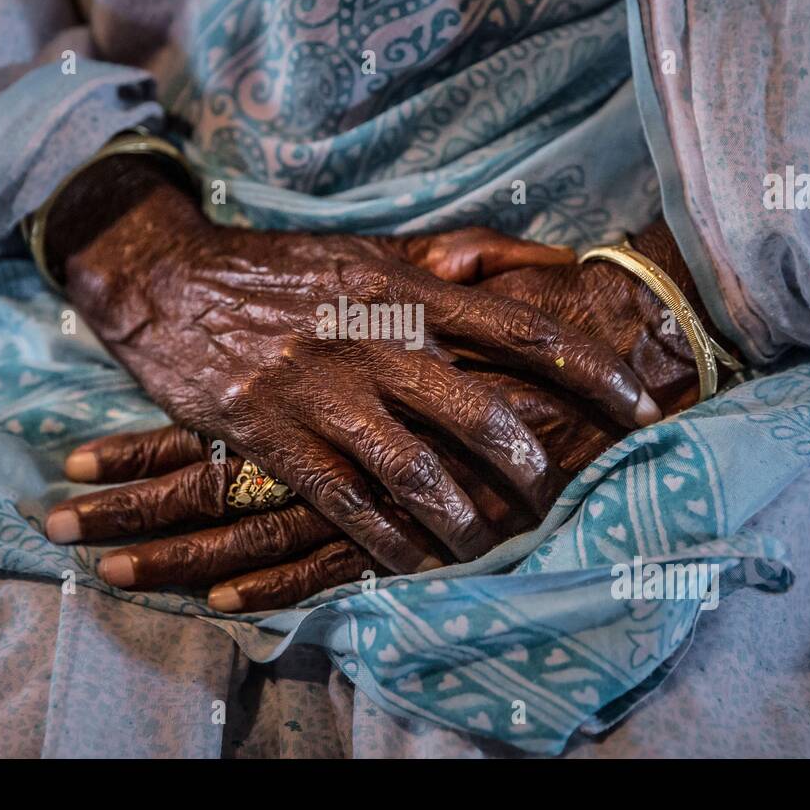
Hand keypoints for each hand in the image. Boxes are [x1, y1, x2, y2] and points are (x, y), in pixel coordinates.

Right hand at [51, 161, 659, 572]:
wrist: (169, 283)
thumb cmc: (282, 268)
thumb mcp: (370, 247)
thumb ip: (457, 255)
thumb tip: (544, 264)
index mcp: (405, 290)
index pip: (520, 329)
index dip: (590, 371)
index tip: (639, 403)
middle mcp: (374, 339)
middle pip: (477, 413)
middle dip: (532, 466)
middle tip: (561, 498)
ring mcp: (323, 392)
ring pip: (414, 471)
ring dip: (463, 519)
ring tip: (490, 545)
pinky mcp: (274, 436)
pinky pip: (344, 503)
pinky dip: (384, 540)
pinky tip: (411, 562)